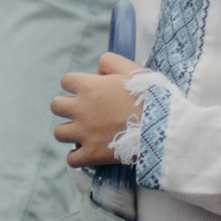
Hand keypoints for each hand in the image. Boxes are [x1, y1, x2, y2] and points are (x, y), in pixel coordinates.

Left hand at [51, 51, 143, 167]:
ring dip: (70, 133)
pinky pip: (71, 159)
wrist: (164, 126)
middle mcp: (81, 109)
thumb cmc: (150, 95)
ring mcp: (84, 133)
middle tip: (85, 113)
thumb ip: (109, 61)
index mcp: (88, 87)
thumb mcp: (131, 69)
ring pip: (59, 133)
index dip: (77, 86)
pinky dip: (77, 157)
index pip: (66, 81)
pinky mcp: (91, 154)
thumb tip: (96, 72)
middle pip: (56, 106)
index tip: (89, 92)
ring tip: (85, 134)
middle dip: (68, 108)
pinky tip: (87, 154)